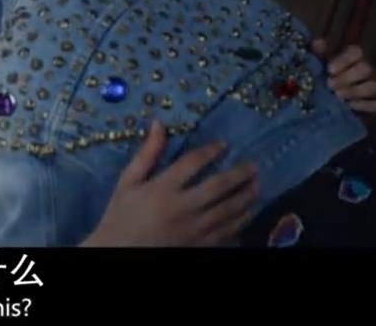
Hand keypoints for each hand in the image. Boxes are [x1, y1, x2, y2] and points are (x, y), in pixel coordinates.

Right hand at [81, 122, 258, 246]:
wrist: (119, 251)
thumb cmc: (121, 215)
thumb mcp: (127, 182)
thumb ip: (146, 154)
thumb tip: (159, 124)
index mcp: (163, 188)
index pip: (193, 163)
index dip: (211, 151)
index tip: (223, 145)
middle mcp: (182, 207)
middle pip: (219, 186)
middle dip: (239, 174)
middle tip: (253, 166)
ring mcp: (194, 229)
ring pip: (228, 210)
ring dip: (246, 197)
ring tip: (256, 186)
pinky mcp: (199, 245)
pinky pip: (227, 232)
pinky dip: (240, 221)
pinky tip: (247, 213)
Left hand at [311, 39, 375, 113]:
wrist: (319, 102)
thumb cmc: (321, 77)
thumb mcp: (316, 63)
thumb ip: (317, 52)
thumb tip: (318, 43)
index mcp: (352, 57)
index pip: (357, 52)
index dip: (344, 60)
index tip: (329, 70)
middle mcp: (366, 71)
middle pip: (366, 69)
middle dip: (347, 77)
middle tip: (330, 85)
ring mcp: (371, 88)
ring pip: (373, 87)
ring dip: (354, 91)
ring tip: (337, 96)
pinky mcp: (372, 106)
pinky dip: (363, 106)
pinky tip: (348, 106)